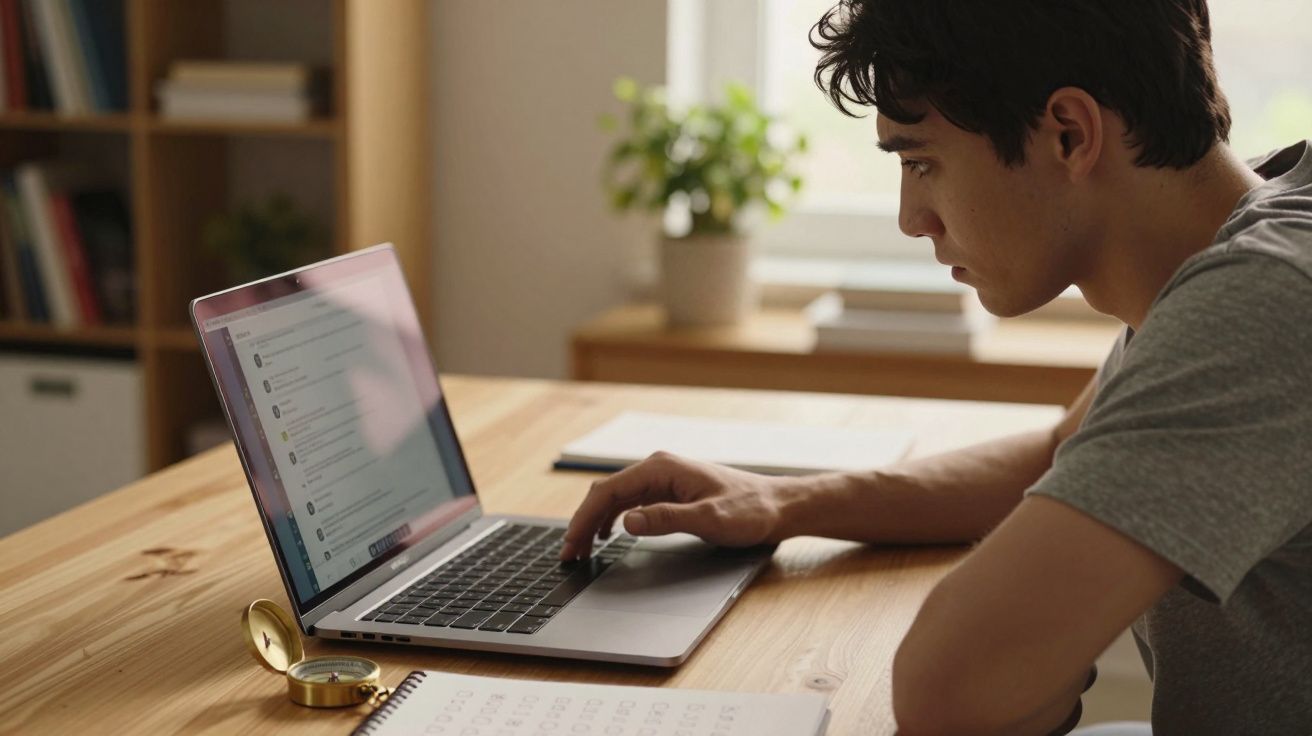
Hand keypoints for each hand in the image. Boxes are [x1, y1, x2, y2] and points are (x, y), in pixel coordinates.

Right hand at [559, 451, 800, 559]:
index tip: (570, 544)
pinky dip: (612, 518)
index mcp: (662, 468)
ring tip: (580, 548)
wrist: (777, 505)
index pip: (608, 491)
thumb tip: (627, 522)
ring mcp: (663, 477)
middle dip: (582, 522)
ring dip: (594, 521)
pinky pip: (630, 501)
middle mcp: (658, 467)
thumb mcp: (709, 520)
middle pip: (606, 493)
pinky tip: (607, 535)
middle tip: (568, 554)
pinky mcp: (670, 489)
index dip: (583, 519)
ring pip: (615, 498)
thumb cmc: (750, 511)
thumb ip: (666, 519)